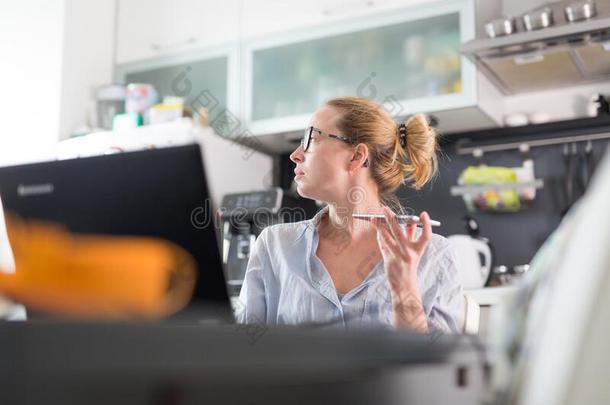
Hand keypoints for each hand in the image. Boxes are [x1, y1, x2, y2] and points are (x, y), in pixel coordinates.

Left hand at [372, 206, 431, 331]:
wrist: (404, 286)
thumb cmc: (409, 266)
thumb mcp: (414, 251)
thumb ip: (411, 236)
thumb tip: (409, 221)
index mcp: (418, 250)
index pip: (426, 236)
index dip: (426, 225)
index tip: (424, 214)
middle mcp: (409, 253)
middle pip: (400, 232)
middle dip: (392, 219)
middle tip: (385, 209)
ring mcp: (398, 256)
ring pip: (387, 237)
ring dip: (380, 226)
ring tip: (374, 218)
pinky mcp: (389, 260)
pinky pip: (383, 244)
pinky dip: (379, 235)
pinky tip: (376, 228)